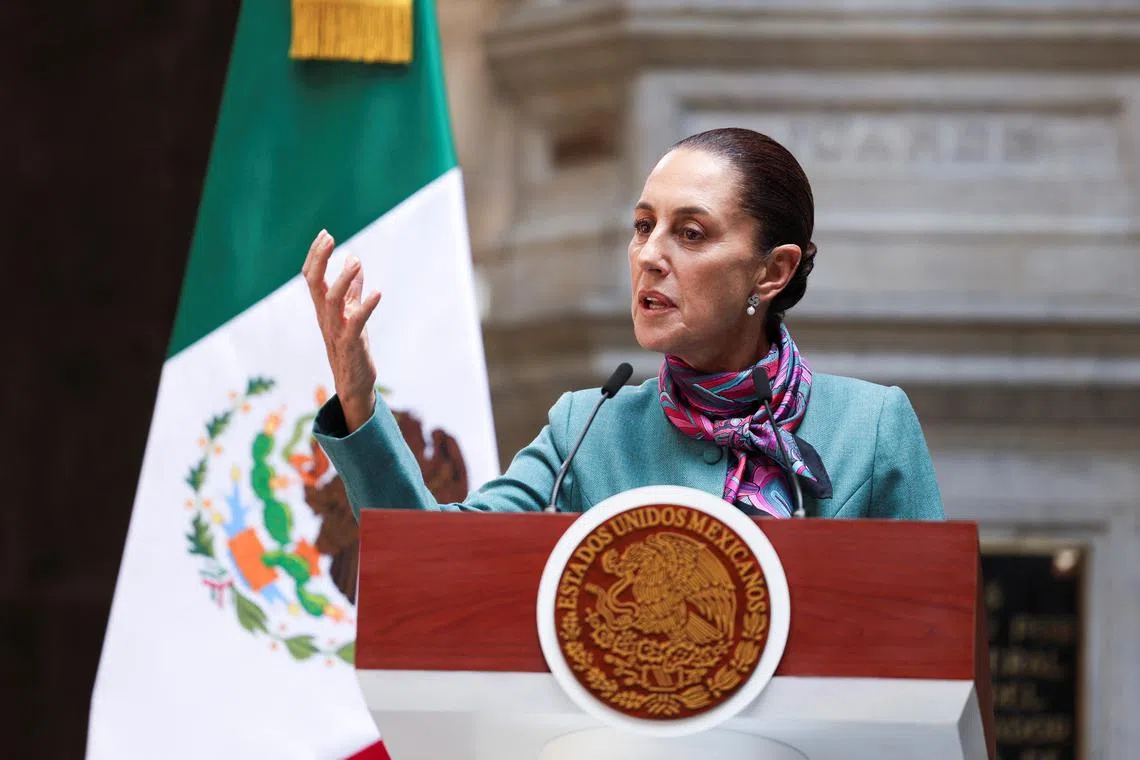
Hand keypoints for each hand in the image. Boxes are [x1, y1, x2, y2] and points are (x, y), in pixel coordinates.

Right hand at [302, 230, 382, 431]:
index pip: (312, 276)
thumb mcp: (350, 312)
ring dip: (343, 280)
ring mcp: (337, 330)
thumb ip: (352, 288)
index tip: (325, 234)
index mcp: (324, 308)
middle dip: (319, 259)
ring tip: (356, 262)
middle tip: (328, 238)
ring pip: (332, 301)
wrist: (353, 382)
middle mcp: (326, 317)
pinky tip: (377, 293)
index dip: (316, 255)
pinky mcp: (352, 344)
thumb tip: (354, 260)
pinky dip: (366, 307)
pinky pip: (356, 323)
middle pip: (314, 283)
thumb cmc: (351, 345)